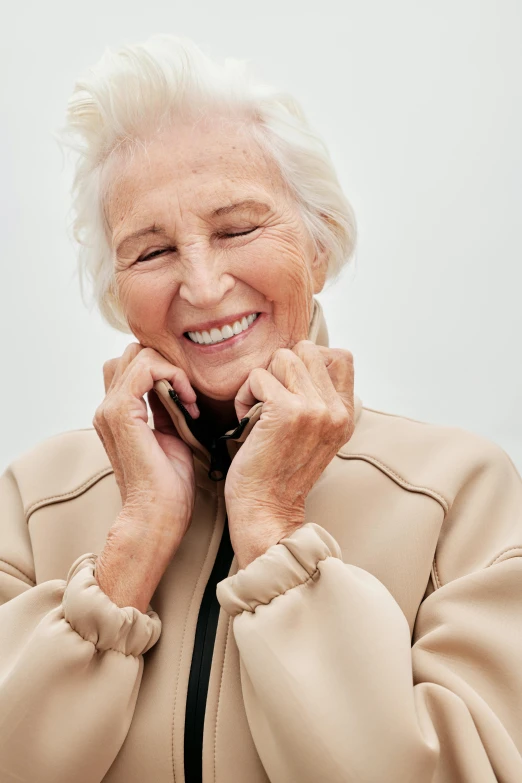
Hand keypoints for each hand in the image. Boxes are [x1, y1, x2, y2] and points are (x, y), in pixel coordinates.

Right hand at [93, 343, 199, 554]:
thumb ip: (165, 407)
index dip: (165, 370)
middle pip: (134, 353)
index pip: (134, 365)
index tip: (189, 399)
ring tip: (188, 400)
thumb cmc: (168, 485)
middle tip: (188, 396)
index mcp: (117, 413)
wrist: (158, 514)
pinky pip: (146, 367)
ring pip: (139, 354)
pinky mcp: (121, 412)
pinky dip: (172, 375)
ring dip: (172, 370)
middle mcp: (108, 407)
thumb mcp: (170, 434)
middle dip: (168, 365)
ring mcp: (111, 408)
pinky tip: (186, 400)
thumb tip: (174, 386)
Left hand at [225, 341, 354, 567]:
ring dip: (261, 380)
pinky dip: (244, 395)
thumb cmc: (280, 473)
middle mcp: (334, 410)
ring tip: (258, 410)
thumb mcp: (317, 436)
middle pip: (306, 350)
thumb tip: (300, 360)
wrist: (267, 510)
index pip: (340, 357)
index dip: (309, 361)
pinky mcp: (285, 412)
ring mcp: (313, 410)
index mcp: (345, 414)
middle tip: (271, 399)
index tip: (291, 386)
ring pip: (282, 357)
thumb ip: (319, 401)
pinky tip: (247, 421)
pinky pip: (257, 377)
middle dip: (281, 367)